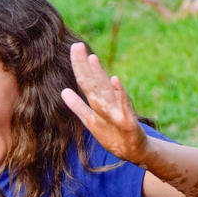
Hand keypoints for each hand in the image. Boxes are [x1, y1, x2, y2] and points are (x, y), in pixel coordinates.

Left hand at [61, 43, 147, 163]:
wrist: (134, 151)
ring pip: (106, 91)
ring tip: (93, 58)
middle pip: (93, 82)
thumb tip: (64, 92)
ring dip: (99, 75)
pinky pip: (123, 106)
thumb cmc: (112, 133)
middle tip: (77, 46)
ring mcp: (118, 111)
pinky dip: (120, 94)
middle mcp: (108, 102)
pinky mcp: (128, 122)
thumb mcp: (91, 120)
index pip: (85, 81)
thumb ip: (78, 106)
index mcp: (98, 102)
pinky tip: (115, 81)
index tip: (73, 47)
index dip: (79, 66)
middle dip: (84, 65)